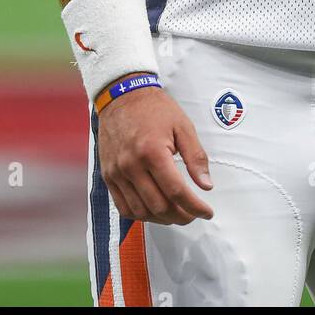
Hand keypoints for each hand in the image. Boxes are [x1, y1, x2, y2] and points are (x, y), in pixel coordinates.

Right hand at [98, 87, 213, 224]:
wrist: (121, 95)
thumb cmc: (155, 108)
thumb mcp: (183, 126)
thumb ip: (196, 157)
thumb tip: (206, 185)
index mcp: (152, 151)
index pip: (177, 191)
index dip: (195, 207)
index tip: (207, 212)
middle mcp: (131, 165)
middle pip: (159, 206)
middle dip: (181, 216)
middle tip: (194, 214)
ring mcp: (117, 173)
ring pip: (141, 211)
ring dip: (162, 219)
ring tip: (177, 214)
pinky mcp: (108, 176)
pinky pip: (123, 207)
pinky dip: (141, 215)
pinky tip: (154, 211)